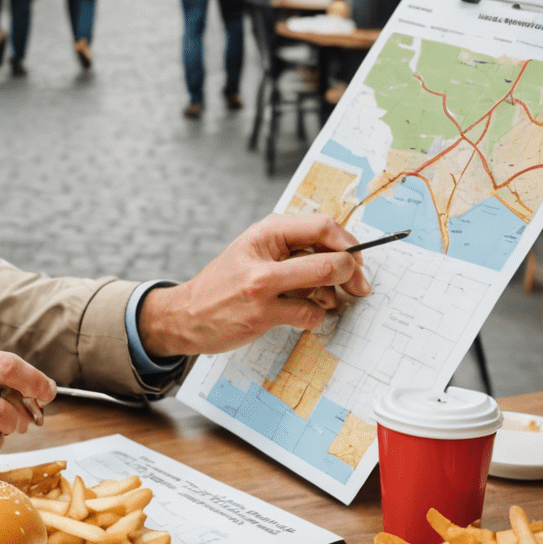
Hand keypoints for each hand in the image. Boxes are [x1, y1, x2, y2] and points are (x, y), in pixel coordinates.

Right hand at [135, 214, 371, 360]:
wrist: (185, 313)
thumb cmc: (225, 282)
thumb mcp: (253, 250)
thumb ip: (292, 246)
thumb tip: (342, 252)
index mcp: (264, 232)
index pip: (322, 226)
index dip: (348, 242)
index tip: (356, 257)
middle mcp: (262, 255)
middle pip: (331, 258)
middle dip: (352, 274)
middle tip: (357, 285)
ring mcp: (261, 286)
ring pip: (324, 286)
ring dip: (330, 297)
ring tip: (315, 300)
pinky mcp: (262, 315)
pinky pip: (310, 314)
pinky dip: (313, 317)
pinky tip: (297, 316)